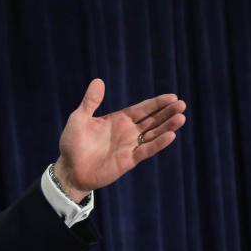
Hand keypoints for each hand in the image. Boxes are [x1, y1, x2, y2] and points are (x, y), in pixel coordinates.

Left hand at [53, 79, 185, 199]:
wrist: (69, 169)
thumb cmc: (72, 143)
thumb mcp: (79, 119)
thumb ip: (90, 102)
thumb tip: (99, 81)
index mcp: (118, 120)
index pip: (142, 109)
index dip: (157, 103)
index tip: (172, 97)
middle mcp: (127, 132)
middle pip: (152, 120)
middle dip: (167, 112)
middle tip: (181, 104)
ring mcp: (129, 146)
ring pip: (153, 134)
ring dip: (167, 126)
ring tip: (181, 117)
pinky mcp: (128, 161)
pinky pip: (146, 151)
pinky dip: (158, 144)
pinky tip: (170, 135)